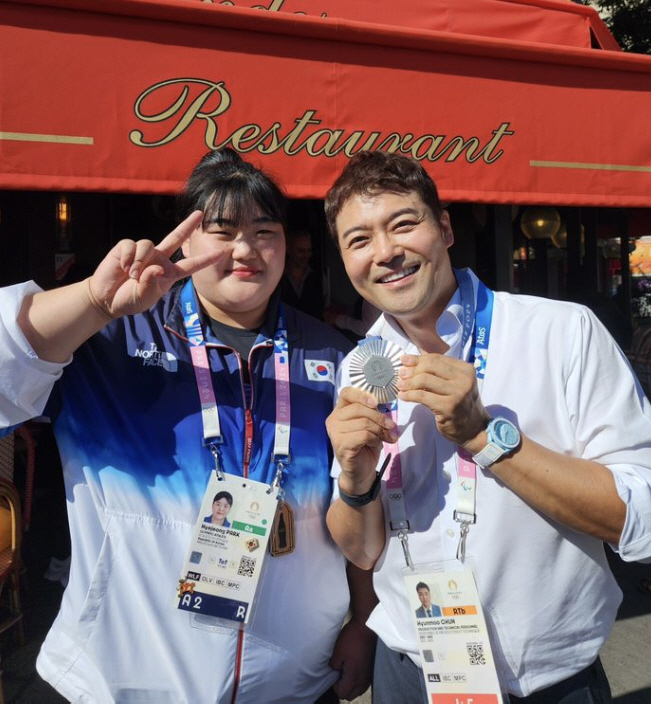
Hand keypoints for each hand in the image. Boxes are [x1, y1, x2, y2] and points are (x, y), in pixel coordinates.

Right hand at [87, 211, 220, 318]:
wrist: (107, 299)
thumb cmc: (130, 299)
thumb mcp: (145, 297)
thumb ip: (152, 284)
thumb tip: (156, 267)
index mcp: (169, 273)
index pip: (190, 265)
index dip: (205, 260)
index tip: (221, 253)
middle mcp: (159, 259)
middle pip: (177, 237)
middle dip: (188, 225)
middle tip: (200, 213)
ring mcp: (144, 252)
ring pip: (148, 244)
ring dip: (140, 262)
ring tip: (132, 275)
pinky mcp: (126, 248)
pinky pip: (132, 245)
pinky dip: (128, 257)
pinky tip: (123, 267)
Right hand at [326, 387, 396, 493]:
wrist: (361, 471)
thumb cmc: (365, 446)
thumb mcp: (370, 425)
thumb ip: (372, 413)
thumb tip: (382, 405)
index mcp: (339, 411)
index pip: (346, 393)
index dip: (362, 395)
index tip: (376, 403)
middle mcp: (333, 420)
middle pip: (360, 408)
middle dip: (379, 417)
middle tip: (391, 426)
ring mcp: (335, 433)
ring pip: (364, 422)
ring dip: (380, 430)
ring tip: (385, 438)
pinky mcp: (341, 445)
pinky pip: (364, 435)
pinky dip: (374, 439)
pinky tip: (375, 444)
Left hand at [329, 618, 375, 700]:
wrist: (367, 627)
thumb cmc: (352, 639)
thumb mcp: (337, 652)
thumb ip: (334, 666)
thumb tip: (334, 671)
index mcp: (354, 677)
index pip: (342, 693)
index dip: (335, 685)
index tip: (334, 672)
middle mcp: (363, 680)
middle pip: (350, 695)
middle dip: (343, 687)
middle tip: (339, 673)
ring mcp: (369, 676)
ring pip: (358, 690)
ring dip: (351, 684)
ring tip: (346, 669)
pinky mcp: (372, 669)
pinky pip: (363, 683)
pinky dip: (357, 680)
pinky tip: (354, 667)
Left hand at [396, 354, 489, 447]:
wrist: (473, 428)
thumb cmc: (459, 403)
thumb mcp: (454, 383)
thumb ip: (437, 371)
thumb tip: (410, 360)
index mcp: (465, 369)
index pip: (436, 358)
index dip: (417, 358)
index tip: (404, 360)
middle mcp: (464, 379)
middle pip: (430, 366)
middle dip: (412, 369)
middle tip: (401, 374)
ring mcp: (457, 393)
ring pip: (424, 380)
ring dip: (408, 382)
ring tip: (400, 385)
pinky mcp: (448, 407)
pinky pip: (422, 397)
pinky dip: (409, 395)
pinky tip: (402, 396)